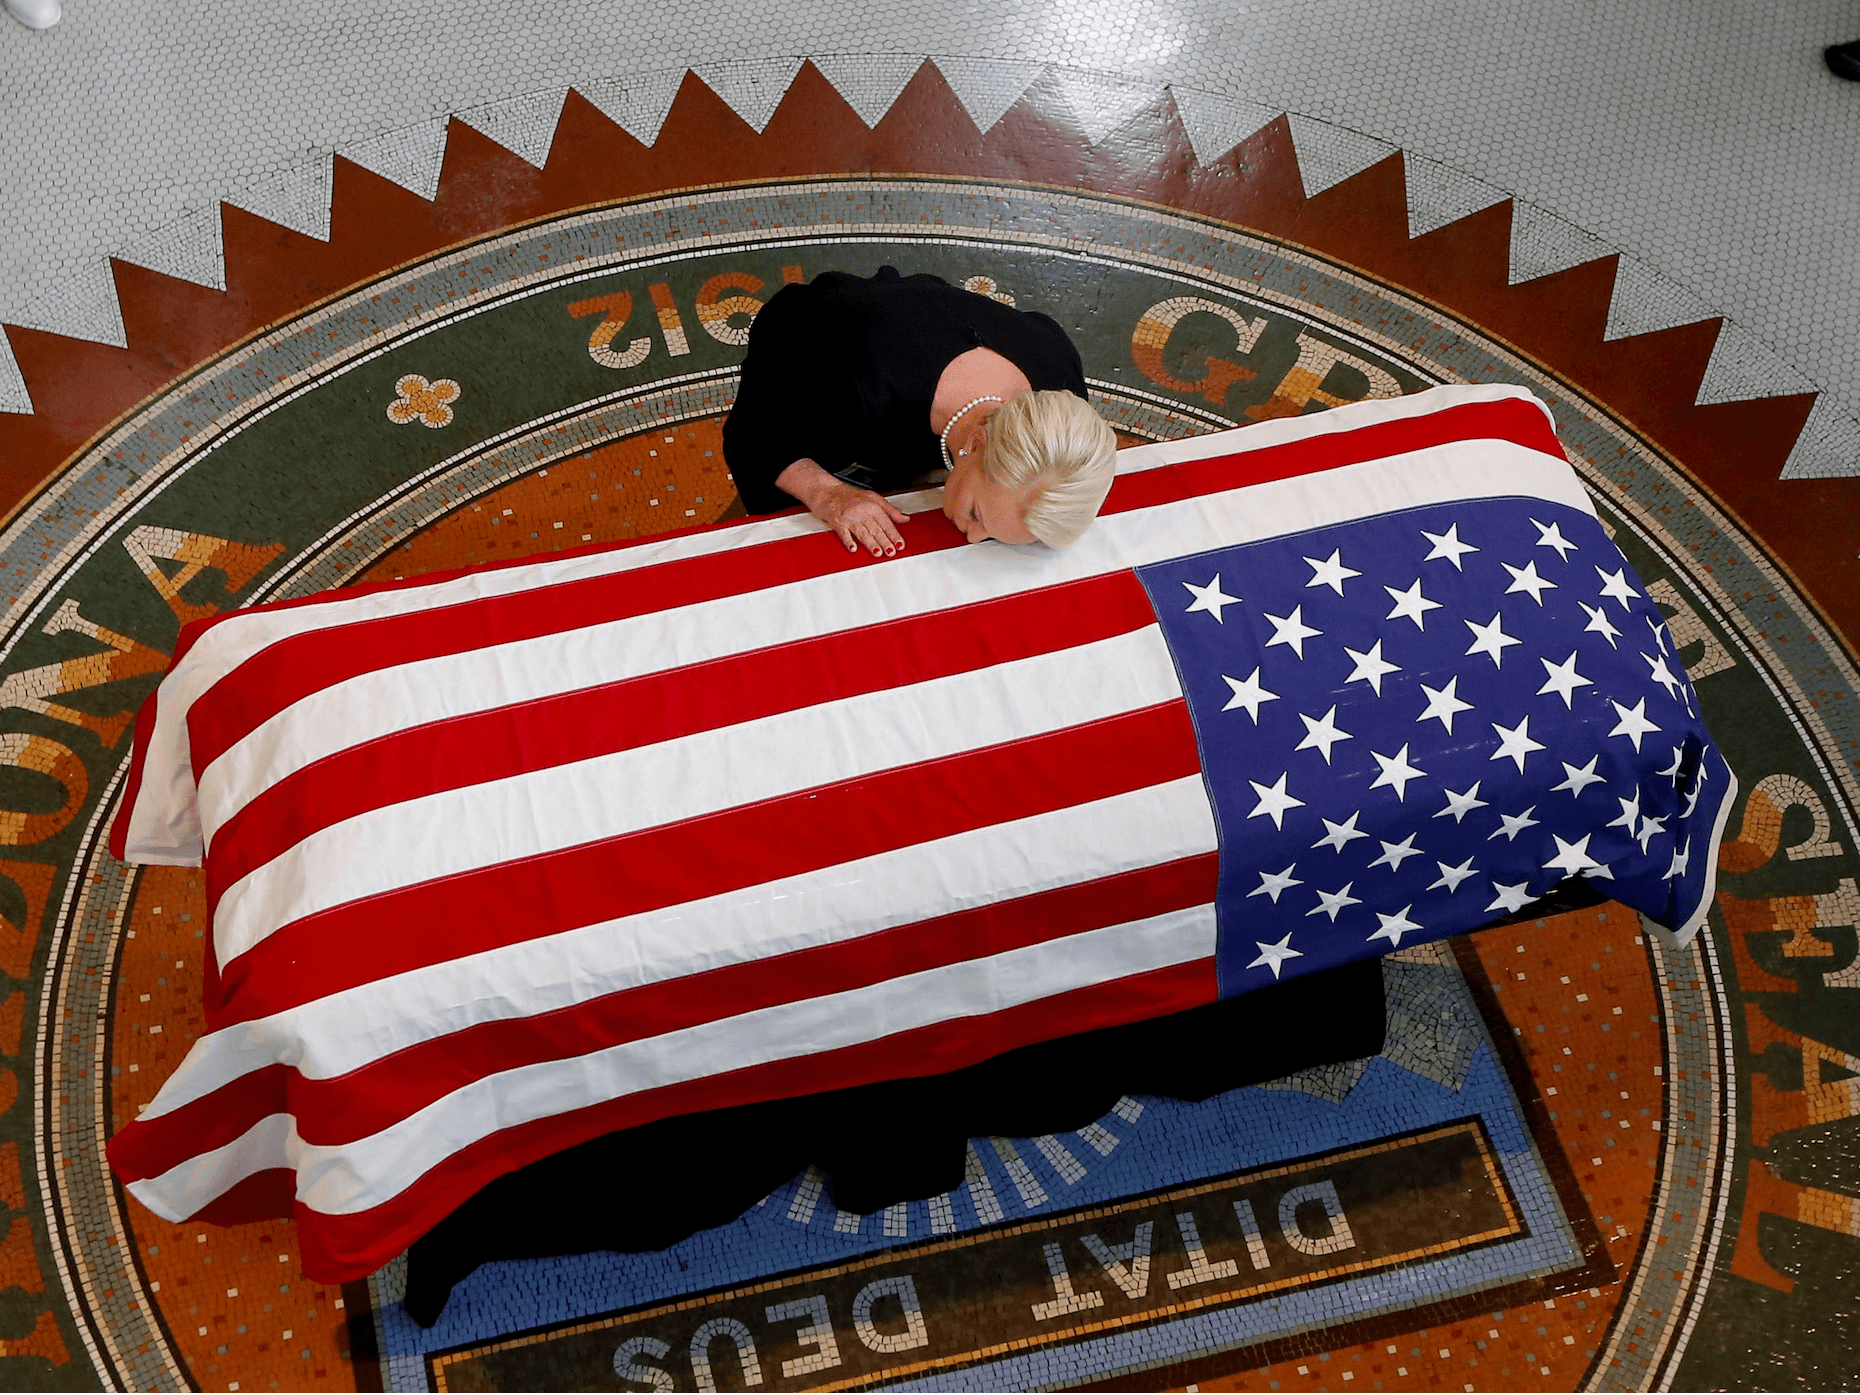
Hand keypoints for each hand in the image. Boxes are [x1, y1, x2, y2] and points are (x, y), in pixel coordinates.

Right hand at [774, 459, 910, 556]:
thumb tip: (905, 518)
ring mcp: (849, 517)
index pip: (886, 522)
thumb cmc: (848, 495)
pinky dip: (848, 541)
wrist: (826, 491)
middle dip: (884, 541)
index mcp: (872, 505)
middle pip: (875, 528)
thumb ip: (890, 509)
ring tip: (878, 552)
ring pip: (862, 532)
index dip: (894, 534)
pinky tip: (853, 548)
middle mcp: (861, 510)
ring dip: (870, 543)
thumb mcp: (873, 497)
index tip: (900, 544)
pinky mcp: (837, 522)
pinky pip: (844, 533)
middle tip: (891, 552)